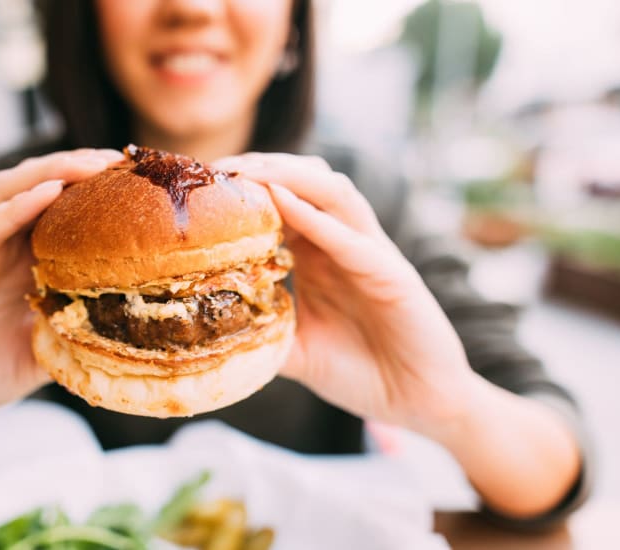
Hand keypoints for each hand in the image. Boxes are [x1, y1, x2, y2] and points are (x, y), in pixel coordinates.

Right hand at [0, 148, 123, 438]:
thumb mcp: (39, 354)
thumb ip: (73, 335)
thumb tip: (128, 332)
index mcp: (19, 264)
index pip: (58, 212)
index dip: (93, 193)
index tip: (134, 182)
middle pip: (34, 189)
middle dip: (74, 169)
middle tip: (116, 159)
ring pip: (5, 194)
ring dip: (47, 173)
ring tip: (86, 164)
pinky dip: (13, 209)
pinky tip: (45, 193)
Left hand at [213, 153, 482, 435]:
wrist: (420, 404)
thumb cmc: (362, 373)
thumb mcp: (297, 352)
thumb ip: (263, 334)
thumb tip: (209, 335)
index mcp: (321, 255)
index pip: (282, 202)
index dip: (244, 188)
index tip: (200, 186)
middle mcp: (346, 244)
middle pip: (304, 181)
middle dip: (259, 167)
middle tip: (213, 169)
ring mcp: (372, 254)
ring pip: (332, 191)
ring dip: (287, 175)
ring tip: (244, 171)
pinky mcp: (394, 275)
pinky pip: (351, 239)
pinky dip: (316, 217)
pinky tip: (282, 201)